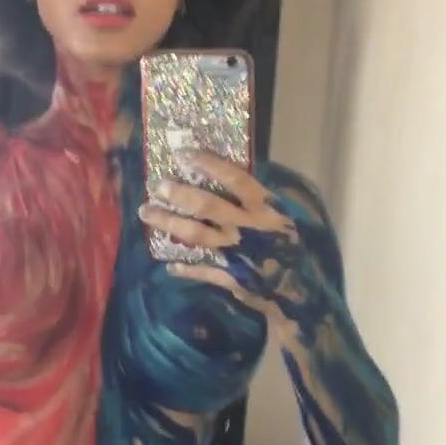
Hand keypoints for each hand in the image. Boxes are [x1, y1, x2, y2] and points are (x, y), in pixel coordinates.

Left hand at [138, 150, 305, 315]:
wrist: (299, 290)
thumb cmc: (291, 248)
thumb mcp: (284, 218)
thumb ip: (259, 202)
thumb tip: (230, 177)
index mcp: (264, 208)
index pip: (236, 180)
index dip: (211, 165)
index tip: (184, 153)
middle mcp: (247, 227)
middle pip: (208, 206)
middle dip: (180, 194)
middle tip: (158, 185)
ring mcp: (235, 252)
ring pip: (196, 234)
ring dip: (168, 223)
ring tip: (146, 212)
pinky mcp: (228, 276)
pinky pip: (200, 269)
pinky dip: (183, 266)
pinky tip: (168, 263)